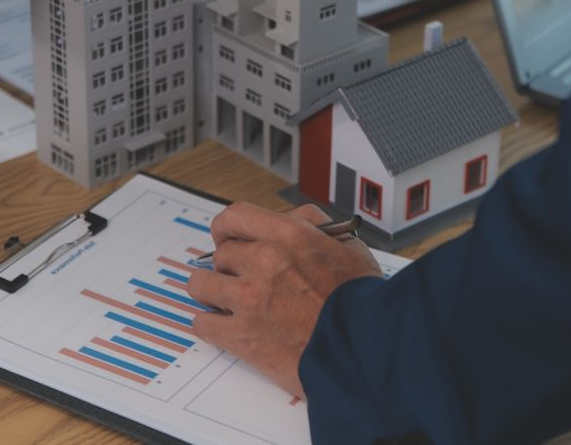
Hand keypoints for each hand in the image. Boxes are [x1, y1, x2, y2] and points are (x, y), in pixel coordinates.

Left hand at [187, 203, 381, 397]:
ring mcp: (249, 299)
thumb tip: (291, 219)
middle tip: (241, 281)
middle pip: (220, 255)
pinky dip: (210, 325)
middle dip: (229, 268)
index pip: (234, 217)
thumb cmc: (365, 304)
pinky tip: (224, 327)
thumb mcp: (349, 248)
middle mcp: (265, 261)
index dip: (226, 229)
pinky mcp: (242, 336)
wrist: (370, 353)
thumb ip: (314, 226)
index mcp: (289, 236)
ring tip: (224, 302)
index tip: (227, 240)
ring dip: (211, 292)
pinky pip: (202, 323)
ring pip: (201, 284)